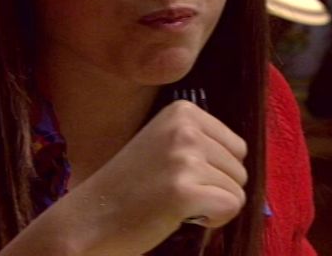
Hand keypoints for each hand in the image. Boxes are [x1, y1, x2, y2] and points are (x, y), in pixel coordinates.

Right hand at [58, 100, 248, 254]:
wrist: (88, 219)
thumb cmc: (129, 187)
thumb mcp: (164, 144)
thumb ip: (201, 142)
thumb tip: (243, 154)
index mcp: (183, 111)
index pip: (236, 146)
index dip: (216, 170)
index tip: (180, 177)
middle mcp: (185, 129)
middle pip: (240, 167)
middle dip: (215, 188)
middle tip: (174, 194)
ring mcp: (184, 159)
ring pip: (237, 189)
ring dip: (212, 205)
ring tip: (173, 205)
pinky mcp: (185, 191)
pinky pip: (231, 207)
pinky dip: (213, 220)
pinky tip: (180, 217)